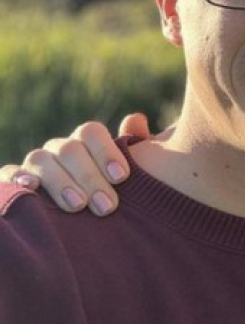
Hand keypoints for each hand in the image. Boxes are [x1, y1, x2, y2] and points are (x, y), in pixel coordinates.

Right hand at [0, 113, 150, 215]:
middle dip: (90, 177)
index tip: (122, 177)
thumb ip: (137, 146)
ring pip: (40, 160)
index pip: (90, 132)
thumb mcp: (128, 175)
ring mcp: (34, 165)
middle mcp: (58, 151)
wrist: (85, 220)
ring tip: (78, 206)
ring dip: (60, 182)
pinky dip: (16, 179)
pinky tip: (32, 189)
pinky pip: (7, 174)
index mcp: (85, 144)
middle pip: (69, 149)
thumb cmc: (112, 196)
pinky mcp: (12, 183)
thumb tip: (135, 120)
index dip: (106, 150)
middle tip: (107, 206)